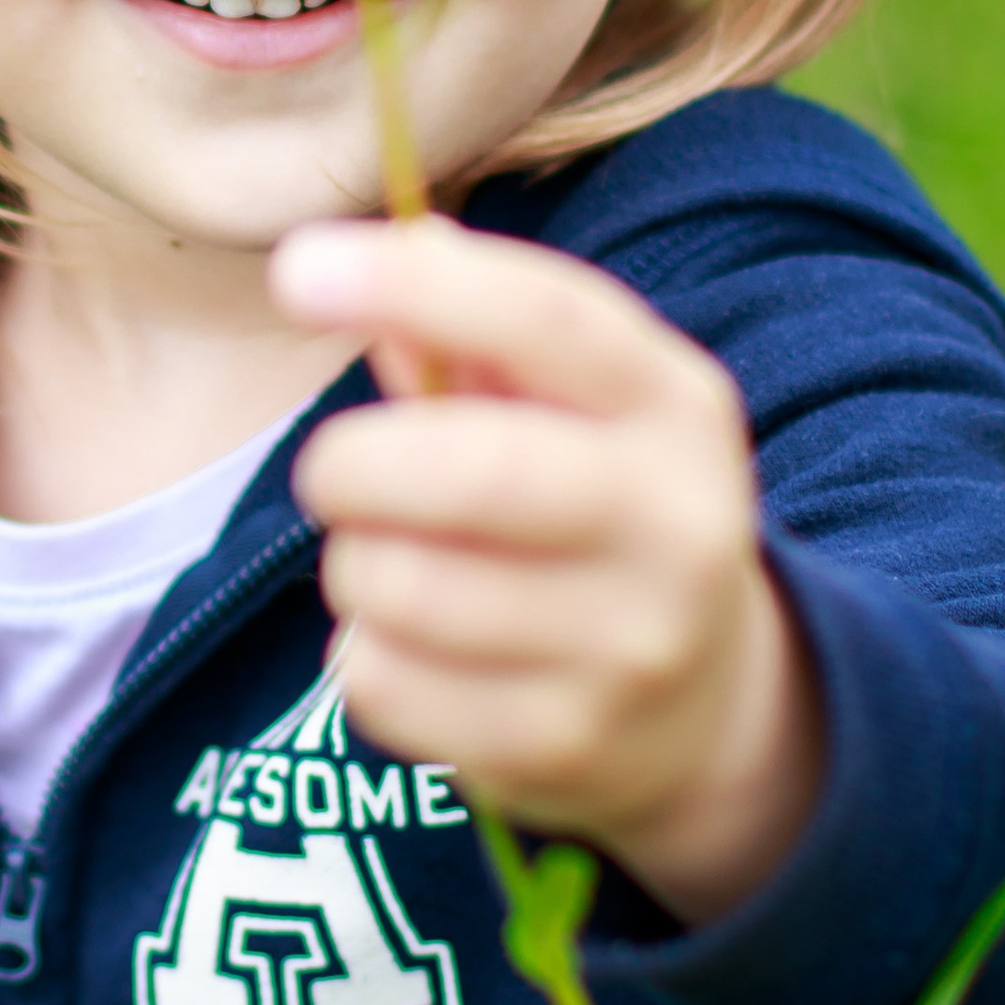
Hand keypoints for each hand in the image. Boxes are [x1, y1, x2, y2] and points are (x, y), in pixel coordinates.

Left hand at [272, 214, 819, 922]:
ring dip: (356, 564)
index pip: (546, 319)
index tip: (297, 268)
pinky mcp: (564, 745)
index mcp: (674, 406)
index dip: (413, 286)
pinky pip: (385, 687)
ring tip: (388, 561)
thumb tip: (352, 259)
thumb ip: (461, 328)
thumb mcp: (567, 404)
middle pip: (470, 473)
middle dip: (353, 462)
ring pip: (406, 588)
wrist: (706, 703)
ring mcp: (628, 649)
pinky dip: (361, 656)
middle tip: (329, 470)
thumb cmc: (594, 507)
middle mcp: (675, 525)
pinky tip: (410, 645)